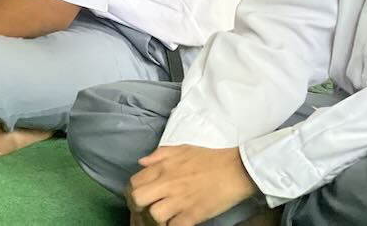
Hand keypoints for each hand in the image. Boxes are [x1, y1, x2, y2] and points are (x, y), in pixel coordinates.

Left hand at [128, 145, 258, 225]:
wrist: (235, 169)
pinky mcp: (193, 214)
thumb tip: (141, 163)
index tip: (137, 199)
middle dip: (137, 207)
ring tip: (161, 219)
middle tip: (144, 212)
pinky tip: (175, 223)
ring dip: (155, 220)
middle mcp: (167, 183)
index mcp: (162, 167)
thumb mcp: (180, 149)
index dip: (131, 193)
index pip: (133, 182)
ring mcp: (180, 200)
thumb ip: (158, 155)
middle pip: (137, 199)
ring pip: (153, 216)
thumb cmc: (209, 158)